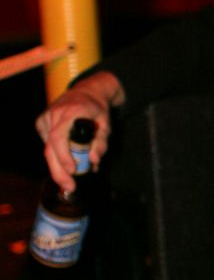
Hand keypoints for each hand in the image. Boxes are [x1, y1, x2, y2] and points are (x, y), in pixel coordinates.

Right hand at [35, 71, 124, 190]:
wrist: (86, 92)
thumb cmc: (97, 109)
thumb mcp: (106, 124)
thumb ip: (102, 143)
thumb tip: (94, 161)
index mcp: (71, 112)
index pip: (59, 137)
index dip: (63, 156)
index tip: (73, 171)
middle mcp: (54, 114)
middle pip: (50, 148)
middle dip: (59, 171)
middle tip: (70, 187)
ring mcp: (45, 118)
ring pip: (47, 149)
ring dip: (57, 166)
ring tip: (70, 179)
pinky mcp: (41, 122)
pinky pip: (47, 144)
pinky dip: (56, 155)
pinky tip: (66, 160)